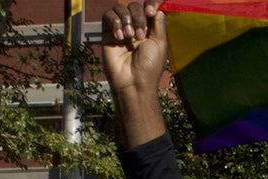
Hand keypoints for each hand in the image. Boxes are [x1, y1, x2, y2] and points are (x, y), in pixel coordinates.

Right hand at [101, 2, 169, 146]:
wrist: (133, 82)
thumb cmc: (149, 66)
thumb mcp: (159, 43)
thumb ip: (158, 23)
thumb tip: (158, 7)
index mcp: (149, 28)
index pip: (148, 7)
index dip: (150, 3)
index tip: (151, 11)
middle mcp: (135, 26)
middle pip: (135, 5)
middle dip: (138, 16)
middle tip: (139, 35)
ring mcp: (121, 28)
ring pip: (120, 7)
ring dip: (127, 20)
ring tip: (130, 38)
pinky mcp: (108, 32)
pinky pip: (108, 15)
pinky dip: (115, 23)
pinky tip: (120, 38)